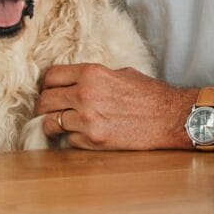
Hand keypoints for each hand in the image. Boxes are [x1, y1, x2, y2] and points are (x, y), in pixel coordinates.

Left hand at [35, 64, 190, 149]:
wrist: (169, 117)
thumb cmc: (148, 94)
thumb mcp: (120, 73)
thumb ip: (93, 77)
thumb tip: (72, 82)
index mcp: (91, 73)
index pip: (51, 76)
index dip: (46, 84)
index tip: (48, 90)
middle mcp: (85, 94)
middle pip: (44, 101)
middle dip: (44, 106)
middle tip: (49, 110)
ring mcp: (88, 119)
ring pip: (51, 123)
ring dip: (54, 124)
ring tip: (62, 125)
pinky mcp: (93, 140)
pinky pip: (69, 140)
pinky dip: (72, 139)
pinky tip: (84, 134)